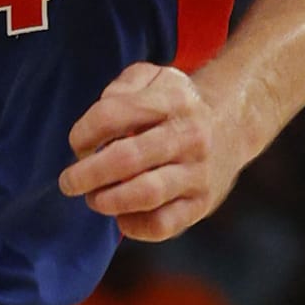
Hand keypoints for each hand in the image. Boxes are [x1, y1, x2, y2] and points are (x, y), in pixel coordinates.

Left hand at [59, 61, 240, 242]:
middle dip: (87, 173)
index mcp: (172, 99)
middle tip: (69, 182)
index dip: (84, 132)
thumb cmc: (176, 105)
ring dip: (109, 200)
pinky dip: (135, 226)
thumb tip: (97, 122)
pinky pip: (163, 224)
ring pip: (146, 193)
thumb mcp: (154, 78)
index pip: (113, 114)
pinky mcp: (202, 203)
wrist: (235, 124)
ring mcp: (198, 172)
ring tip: (95, 199)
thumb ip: (121, 88)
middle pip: (126, 158)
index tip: (77, 144)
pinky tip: (122, 217)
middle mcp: (189, 136)